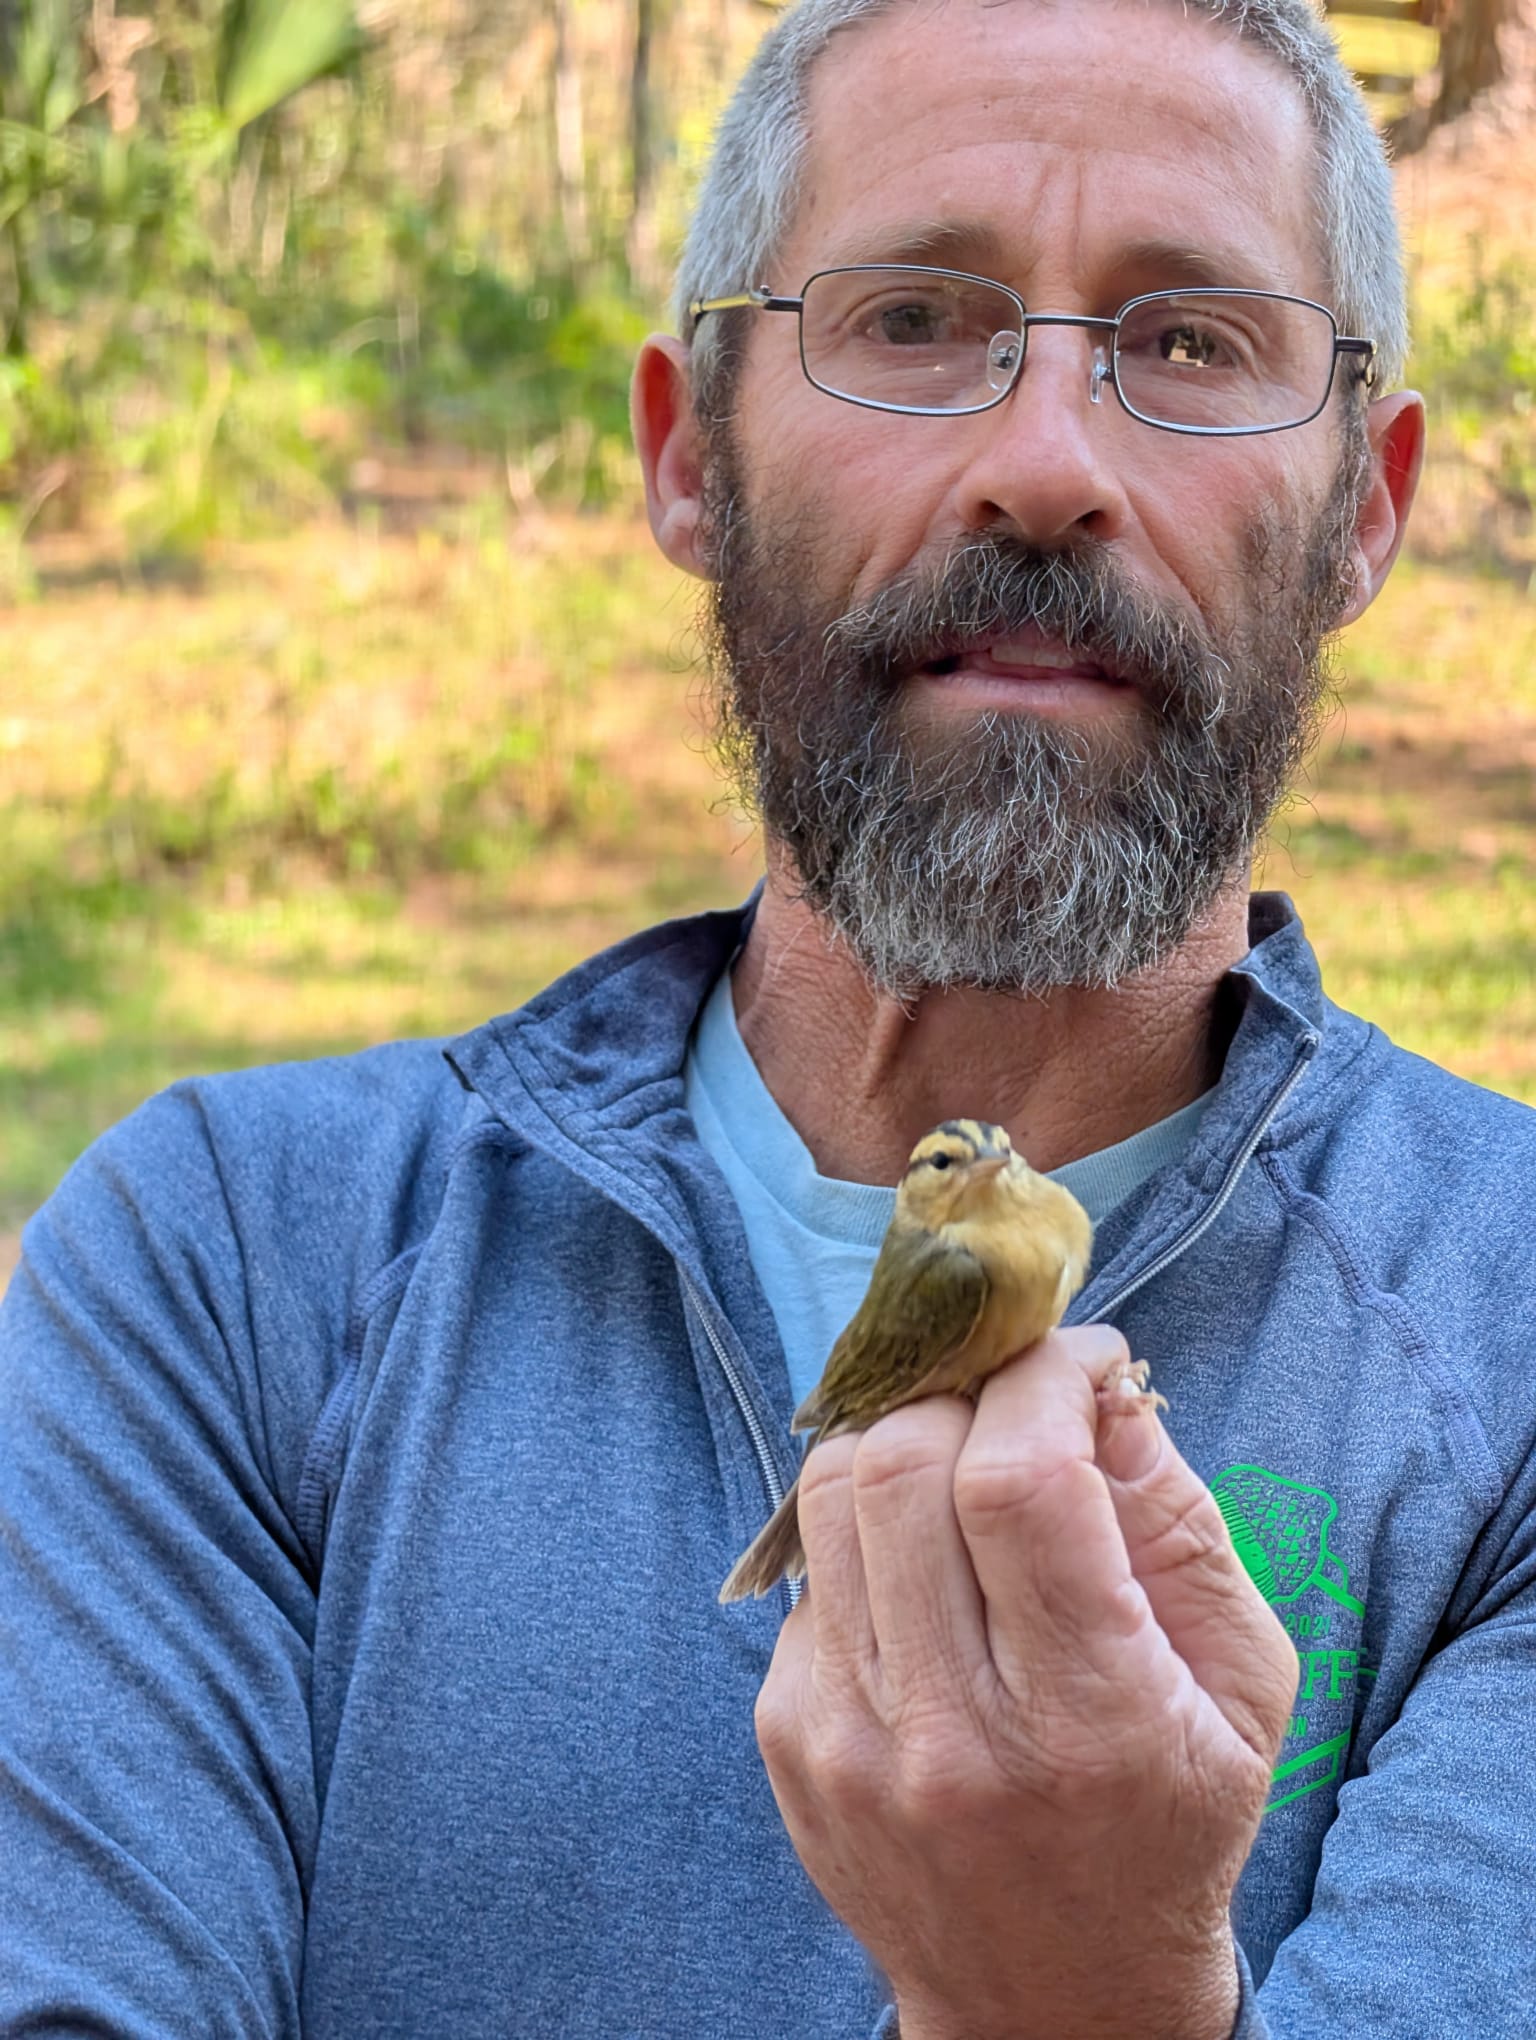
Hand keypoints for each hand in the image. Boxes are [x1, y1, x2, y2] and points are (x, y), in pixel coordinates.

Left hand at [753, 1325, 1296, 2039]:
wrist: (1052, 2000)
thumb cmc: (1171, 1824)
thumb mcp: (1242, 1684)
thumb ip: (1181, 1521)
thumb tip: (1101, 1383)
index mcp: (1085, 1719)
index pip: (1019, 1482)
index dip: (1043, 1380)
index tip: (1077, 1358)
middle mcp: (945, 1732)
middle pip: (904, 1464)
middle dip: (968, 1392)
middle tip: (1019, 1401)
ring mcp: (846, 1736)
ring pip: (832, 1493)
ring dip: (905, 1438)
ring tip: (967, 1460)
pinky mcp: (787, 1735)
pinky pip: (811, 1565)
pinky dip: (869, 1527)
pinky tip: (929, 1569)